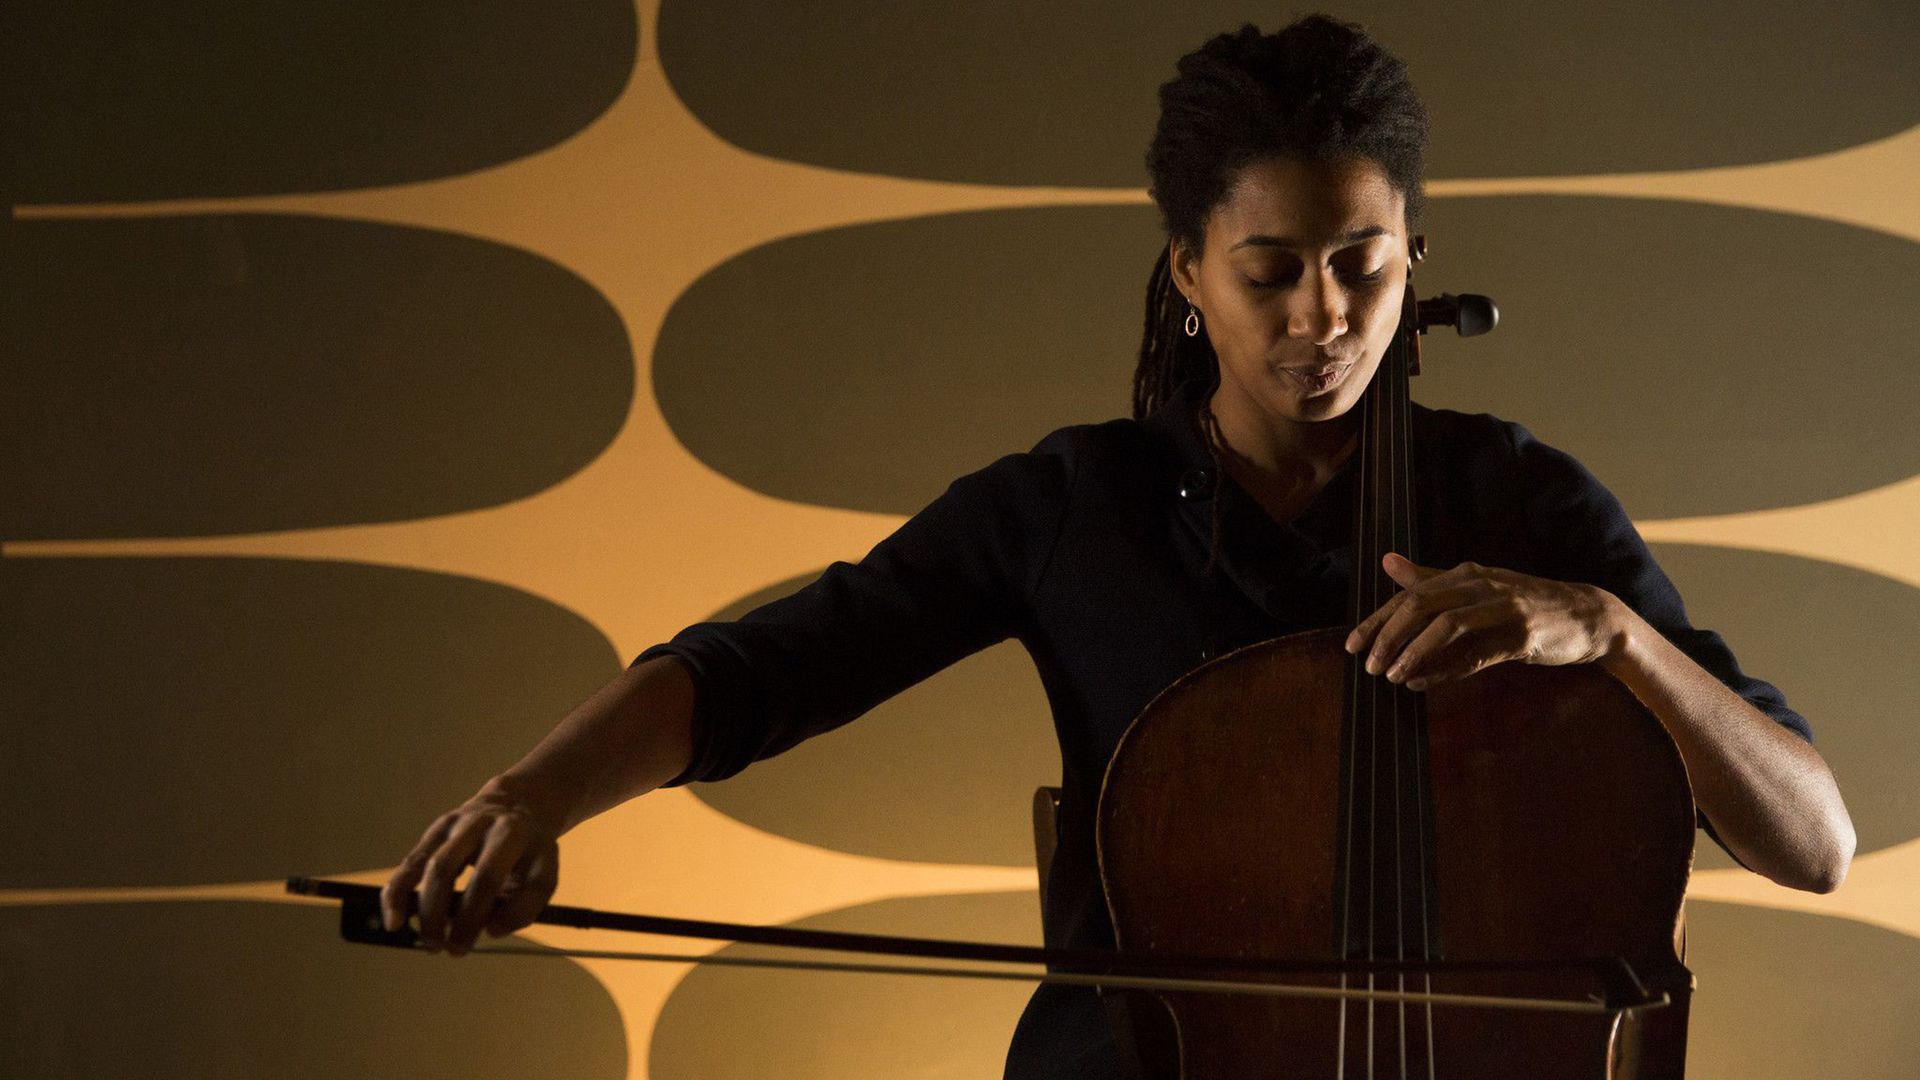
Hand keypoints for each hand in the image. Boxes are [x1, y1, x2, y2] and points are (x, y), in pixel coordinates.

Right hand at [380, 776, 561, 956]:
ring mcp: (464, 823)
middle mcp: (495, 826)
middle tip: (456, 950)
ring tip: (432, 943)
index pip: (515, 879)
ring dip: (431, 913)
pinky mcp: (438, 828)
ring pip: (440, 868)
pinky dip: (399, 894)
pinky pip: (412, 863)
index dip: (513, 913)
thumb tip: (493, 930)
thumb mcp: (541, 871)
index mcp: (526, 838)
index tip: (493, 933)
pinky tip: (395, 922)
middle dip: (466, 919)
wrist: (514, 805)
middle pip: (478, 875)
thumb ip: (525, 903)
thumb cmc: (525, 851)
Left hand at [1343, 553, 1623, 690]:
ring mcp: (1503, 609)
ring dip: (1413, 652)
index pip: (1410, 595)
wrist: (1588, 617)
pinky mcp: (1522, 635)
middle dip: (1388, 636)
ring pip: (1446, 626)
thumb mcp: (1477, 587)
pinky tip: (1422, 682)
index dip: (1377, 620)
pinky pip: (1476, 654)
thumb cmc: (1525, 604)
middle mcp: (1481, 585)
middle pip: (1421, 605)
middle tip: (1367, 664)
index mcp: (1466, 574)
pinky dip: (1445, 669)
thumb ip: (1431, 579)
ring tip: (1390, 675)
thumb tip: (1388, 563)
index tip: (1352, 645)